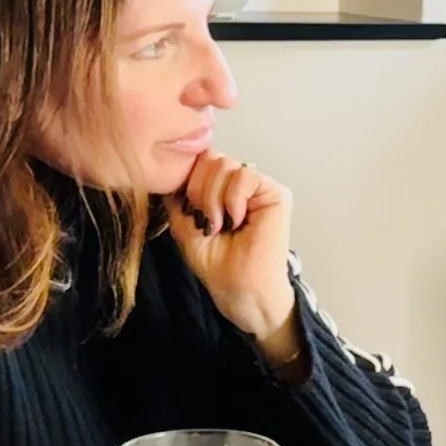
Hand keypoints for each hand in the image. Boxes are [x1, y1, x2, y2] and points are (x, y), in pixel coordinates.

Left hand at [167, 151, 300, 361]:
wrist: (238, 288)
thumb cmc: (217, 265)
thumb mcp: (183, 225)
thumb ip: (177, 196)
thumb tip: (168, 169)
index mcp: (220, 188)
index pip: (199, 160)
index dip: (188, 180)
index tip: (189, 211)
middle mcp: (240, 184)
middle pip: (210, 157)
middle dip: (198, 190)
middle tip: (206, 221)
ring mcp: (259, 187)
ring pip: (224, 165)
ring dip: (213, 198)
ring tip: (220, 225)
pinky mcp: (276, 193)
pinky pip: (244, 176)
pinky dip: (232, 199)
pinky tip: (236, 220)